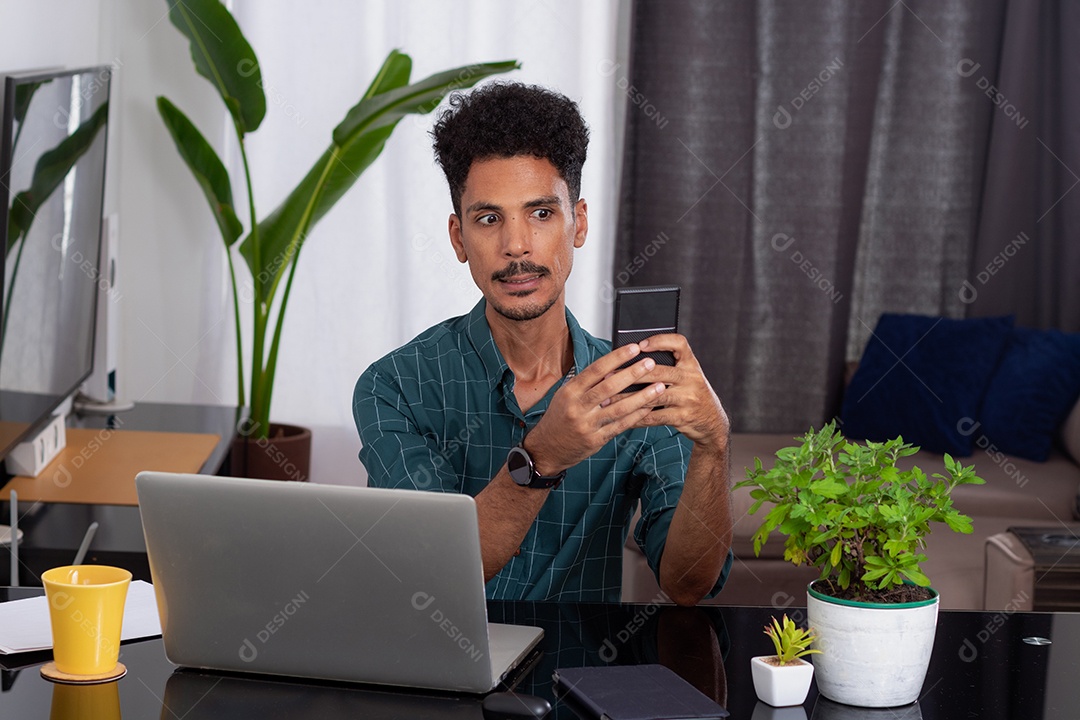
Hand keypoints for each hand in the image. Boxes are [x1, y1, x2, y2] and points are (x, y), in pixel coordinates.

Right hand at [524, 343, 667, 474]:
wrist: (546, 449)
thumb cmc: (559, 418)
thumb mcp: (565, 396)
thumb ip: (586, 383)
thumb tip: (612, 366)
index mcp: (570, 391)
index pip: (596, 370)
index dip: (616, 358)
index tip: (633, 348)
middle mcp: (577, 407)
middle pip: (609, 387)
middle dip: (632, 373)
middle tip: (650, 363)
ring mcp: (587, 425)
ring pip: (619, 408)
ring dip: (641, 396)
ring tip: (659, 386)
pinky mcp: (596, 440)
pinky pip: (620, 426)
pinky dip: (636, 416)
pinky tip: (649, 407)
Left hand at [619, 334, 728, 449]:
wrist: (712, 421)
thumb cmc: (692, 394)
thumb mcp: (688, 376)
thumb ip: (669, 367)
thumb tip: (633, 359)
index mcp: (691, 364)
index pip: (679, 344)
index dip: (660, 340)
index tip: (640, 344)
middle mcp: (691, 379)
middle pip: (660, 371)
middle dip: (632, 373)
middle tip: (610, 375)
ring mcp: (688, 399)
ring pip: (653, 396)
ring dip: (628, 397)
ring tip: (609, 398)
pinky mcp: (682, 417)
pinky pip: (655, 417)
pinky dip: (636, 417)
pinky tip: (622, 416)